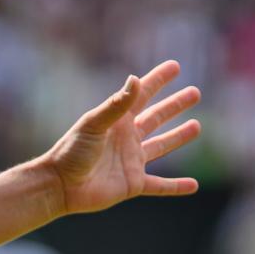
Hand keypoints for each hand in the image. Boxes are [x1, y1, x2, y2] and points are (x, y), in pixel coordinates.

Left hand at [44, 60, 202, 215]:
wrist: (59, 186)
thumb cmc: (71, 152)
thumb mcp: (94, 124)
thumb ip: (116, 104)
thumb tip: (135, 79)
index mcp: (117, 121)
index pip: (142, 95)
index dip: (158, 80)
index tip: (175, 66)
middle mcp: (127, 139)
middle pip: (156, 118)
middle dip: (174, 106)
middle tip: (195, 93)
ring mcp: (131, 161)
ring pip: (161, 146)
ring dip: (178, 137)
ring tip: (196, 127)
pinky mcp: (133, 183)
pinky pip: (160, 186)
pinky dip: (176, 187)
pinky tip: (194, 186)